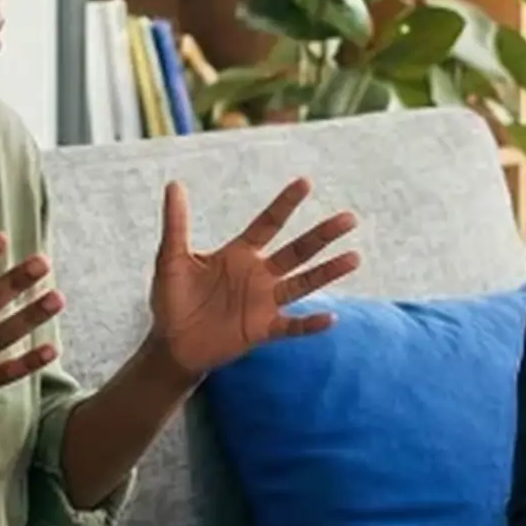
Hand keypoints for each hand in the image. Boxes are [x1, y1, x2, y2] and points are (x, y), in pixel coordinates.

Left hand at [146, 178, 361, 381]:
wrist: (171, 343)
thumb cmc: (171, 300)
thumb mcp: (171, 258)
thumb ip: (176, 224)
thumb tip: (174, 184)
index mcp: (239, 254)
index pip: (268, 224)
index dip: (286, 204)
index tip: (306, 182)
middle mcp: (258, 275)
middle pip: (297, 251)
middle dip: (322, 235)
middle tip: (349, 218)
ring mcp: (263, 302)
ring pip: (303, 283)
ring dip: (327, 272)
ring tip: (354, 258)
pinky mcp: (262, 329)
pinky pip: (291, 326)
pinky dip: (310, 324)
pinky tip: (331, 318)